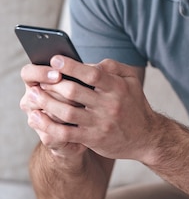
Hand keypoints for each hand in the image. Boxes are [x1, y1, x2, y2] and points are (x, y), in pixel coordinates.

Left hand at [21, 56, 151, 161]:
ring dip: (45, 103)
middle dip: (52, 84)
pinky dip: (47, 125)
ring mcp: (100, 123)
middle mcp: (109, 105)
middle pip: (74, 92)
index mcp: (117, 87)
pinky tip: (36, 118)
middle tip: (37, 79)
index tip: (55, 59)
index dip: (72, 66)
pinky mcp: (93, 139)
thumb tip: (87, 62)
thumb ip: (112, 66)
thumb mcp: (131, 80)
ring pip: (66, 112)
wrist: (146, 137)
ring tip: (31, 95)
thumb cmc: (134, 104)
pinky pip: (65, 133)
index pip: (92, 74)